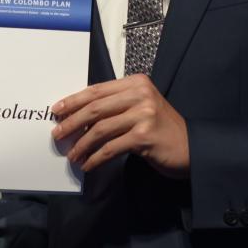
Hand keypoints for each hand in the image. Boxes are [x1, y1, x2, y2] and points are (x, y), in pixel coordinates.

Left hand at [50, 74, 189, 176]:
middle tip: (57, 134)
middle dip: (72, 123)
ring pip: (100, 129)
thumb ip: (114, 106)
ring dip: (81, 144)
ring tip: (72, 155)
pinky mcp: (144, 136)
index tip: (57, 111)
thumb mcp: (139, 108)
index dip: (74, 101)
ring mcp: (143, 115)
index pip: (97, 90)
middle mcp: (140, 95)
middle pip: (95, 108)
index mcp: (136, 83)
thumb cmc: (161, 129)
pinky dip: (95, 158)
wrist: (191, 148)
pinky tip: (88, 164)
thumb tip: (77, 116)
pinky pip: (110, 148)